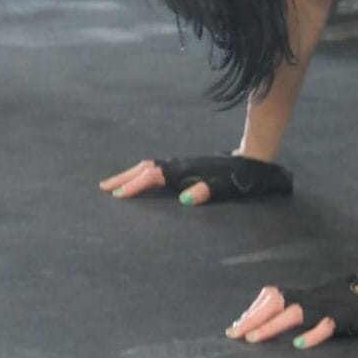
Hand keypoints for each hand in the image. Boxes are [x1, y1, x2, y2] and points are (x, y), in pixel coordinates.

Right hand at [99, 155, 291, 206]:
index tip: (117, 196)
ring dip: (131, 175)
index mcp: (185, 170)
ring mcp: (183, 164)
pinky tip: (142, 181)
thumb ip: (206, 192)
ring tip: (115, 185)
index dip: (135, 186)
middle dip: (124, 178)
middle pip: (145, 168)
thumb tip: (184, 199)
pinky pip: (158, 169)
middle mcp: (180, 164)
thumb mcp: (226, 188)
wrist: (254, 158)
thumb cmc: (240, 177)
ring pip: (150, 167)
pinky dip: (144, 174)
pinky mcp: (187, 166)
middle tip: (103, 188)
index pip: (153, 177)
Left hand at [225, 274, 357, 348]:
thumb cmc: (353, 295)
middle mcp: (314, 297)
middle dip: (253, 319)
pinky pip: (327, 326)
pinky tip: (299, 344)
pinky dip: (312, 335)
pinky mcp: (344, 317)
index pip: (274, 297)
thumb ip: (304, 303)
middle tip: (233, 333)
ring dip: (272, 326)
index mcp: (307, 293)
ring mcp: (328, 307)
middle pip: (277, 304)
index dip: (254, 310)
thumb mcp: (324, 296)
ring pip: (295, 314)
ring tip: (254, 339)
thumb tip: (279, 310)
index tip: (237, 324)